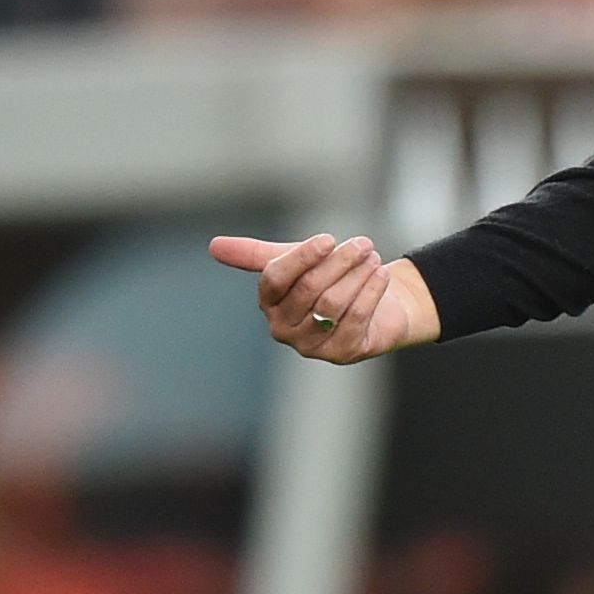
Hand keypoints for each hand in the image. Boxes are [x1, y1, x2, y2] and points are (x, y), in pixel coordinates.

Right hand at [207, 232, 438, 362]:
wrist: (378, 303)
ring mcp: (312, 345)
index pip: (276, 278)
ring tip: (371, 256)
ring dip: (356, 275)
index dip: (301, 257)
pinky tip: (380, 275)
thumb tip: (213, 246)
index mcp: (268, 303)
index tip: (327, 239)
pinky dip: (369, 292)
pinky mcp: (342, 353)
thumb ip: (257, 254)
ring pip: (333, 303)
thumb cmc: (331, 279)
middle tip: (361, 243)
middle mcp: (284, 328)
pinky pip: (355, 318)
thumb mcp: (296, 261)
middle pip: (308, 289)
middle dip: (338, 262)